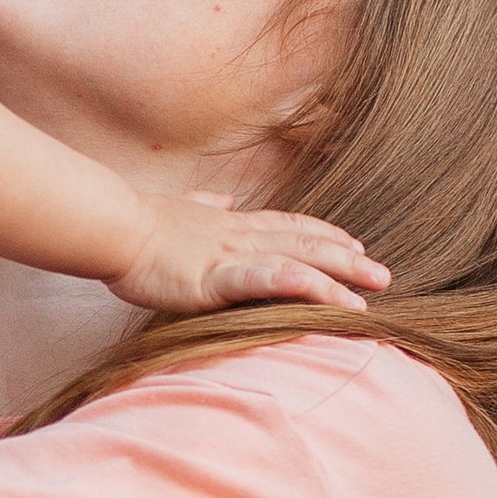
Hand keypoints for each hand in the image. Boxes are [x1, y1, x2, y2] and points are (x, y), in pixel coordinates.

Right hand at [114, 195, 388, 317]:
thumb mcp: (183, 209)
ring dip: (333, 279)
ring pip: (294, 264)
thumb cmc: (140, 222)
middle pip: (305, 245)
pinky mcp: (212, 279)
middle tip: (383, 276)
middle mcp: (241, 237)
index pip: (290, 227)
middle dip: (347, 261)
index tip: (355, 245)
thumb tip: (224, 200)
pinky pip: (258, 280)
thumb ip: (208, 205)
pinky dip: (291, 283)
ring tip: (366, 296)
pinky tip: (317, 289)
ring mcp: (230, 257)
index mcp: (234, 225)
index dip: (326, 236)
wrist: (112, 226)